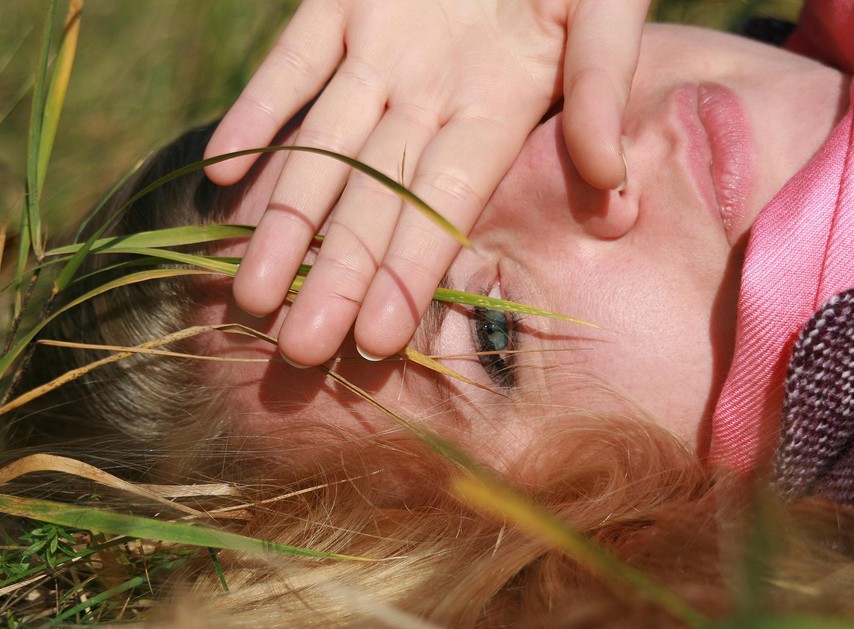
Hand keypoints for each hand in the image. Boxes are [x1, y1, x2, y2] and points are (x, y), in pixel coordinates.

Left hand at [204, 0, 647, 366]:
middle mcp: (434, 98)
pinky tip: (224, 169)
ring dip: (285, 218)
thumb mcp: (606, 8)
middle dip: (336, 275)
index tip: (378, 340)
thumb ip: (602, 87)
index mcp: (499, 110)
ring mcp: (383, 52)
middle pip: (374, 202)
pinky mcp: (346, 3)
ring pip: (324, 149)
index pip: (446, 208)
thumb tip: (612, 183)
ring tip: (250, 291)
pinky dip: (260, 108)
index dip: (412, 271)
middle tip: (297, 351)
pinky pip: (295, 62)